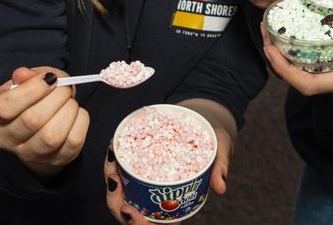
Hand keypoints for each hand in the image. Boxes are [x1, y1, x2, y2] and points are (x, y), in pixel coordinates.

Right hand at [0, 66, 89, 177]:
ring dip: (68, 111)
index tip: (50, 78)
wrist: (38, 130)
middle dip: (56, 97)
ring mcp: (30, 153)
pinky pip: (72, 142)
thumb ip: (28, 75)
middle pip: (32, 120)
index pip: (5, 107)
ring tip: (70, 101)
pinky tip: (76, 113)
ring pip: (52, 136)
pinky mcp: (55, 160)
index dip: (31, 90)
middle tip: (65, 87)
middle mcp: (8, 138)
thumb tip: (23, 74)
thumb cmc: (32, 99)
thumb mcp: (27, 82)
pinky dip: (80, 122)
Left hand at [102, 124, 232, 222]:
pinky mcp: (139, 164)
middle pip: (133, 212)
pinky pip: (122, 170)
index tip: (130, 209)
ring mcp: (147, 181)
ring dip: (112, 179)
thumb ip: (220, 167)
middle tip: (114, 179)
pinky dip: (115, 163)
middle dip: (117, 200)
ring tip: (111, 160)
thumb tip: (221, 186)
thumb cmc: (214, 139)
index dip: (139, 223)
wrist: (205, 119)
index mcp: (178, 204)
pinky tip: (113, 149)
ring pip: (122, 193)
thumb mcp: (220, 148)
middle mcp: (159, 197)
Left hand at [262, 19, 332, 97]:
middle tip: (266, 30)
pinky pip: (318, 61)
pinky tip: (299, 28)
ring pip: (308, 71)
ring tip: (276, 28)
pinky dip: (303, 47)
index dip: (285, 71)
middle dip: (279, 59)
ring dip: (288, 54)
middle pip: (302, 79)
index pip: (309, 85)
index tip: (270, 48)